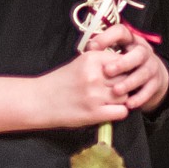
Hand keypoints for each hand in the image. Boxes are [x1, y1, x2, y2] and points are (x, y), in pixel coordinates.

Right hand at [0, 27, 168, 136]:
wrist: (35, 103)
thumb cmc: (55, 84)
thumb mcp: (76, 66)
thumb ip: (96, 61)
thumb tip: (116, 54)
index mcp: (91, 59)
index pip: (124, 55)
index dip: (131, 60)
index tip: (134, 61)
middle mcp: (95, 74)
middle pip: (129, 75)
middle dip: (132, 80)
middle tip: (131, 82)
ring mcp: (96, 94)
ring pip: (127, 94)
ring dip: (126, 97)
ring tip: (119, 97)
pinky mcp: (94, 112)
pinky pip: (120, 112)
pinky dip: (119, 112)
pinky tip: (110, 111)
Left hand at [83, 23, 168, 112]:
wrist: (150, 76)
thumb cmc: (124, 64)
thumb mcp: (114, 54)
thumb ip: (101, 52)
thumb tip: (88, 49)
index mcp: (130, 40)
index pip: (121, 32)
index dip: (107, 37)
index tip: (92, 47)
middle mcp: (143, 51)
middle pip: (138, 53)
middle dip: (123, 62)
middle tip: (107, 71)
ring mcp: (152, 66)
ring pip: (144, 72)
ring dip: (130, 82)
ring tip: (116, 91)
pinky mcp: (156, 82)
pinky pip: (149, 90)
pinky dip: (139, 98)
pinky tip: (128, 104)